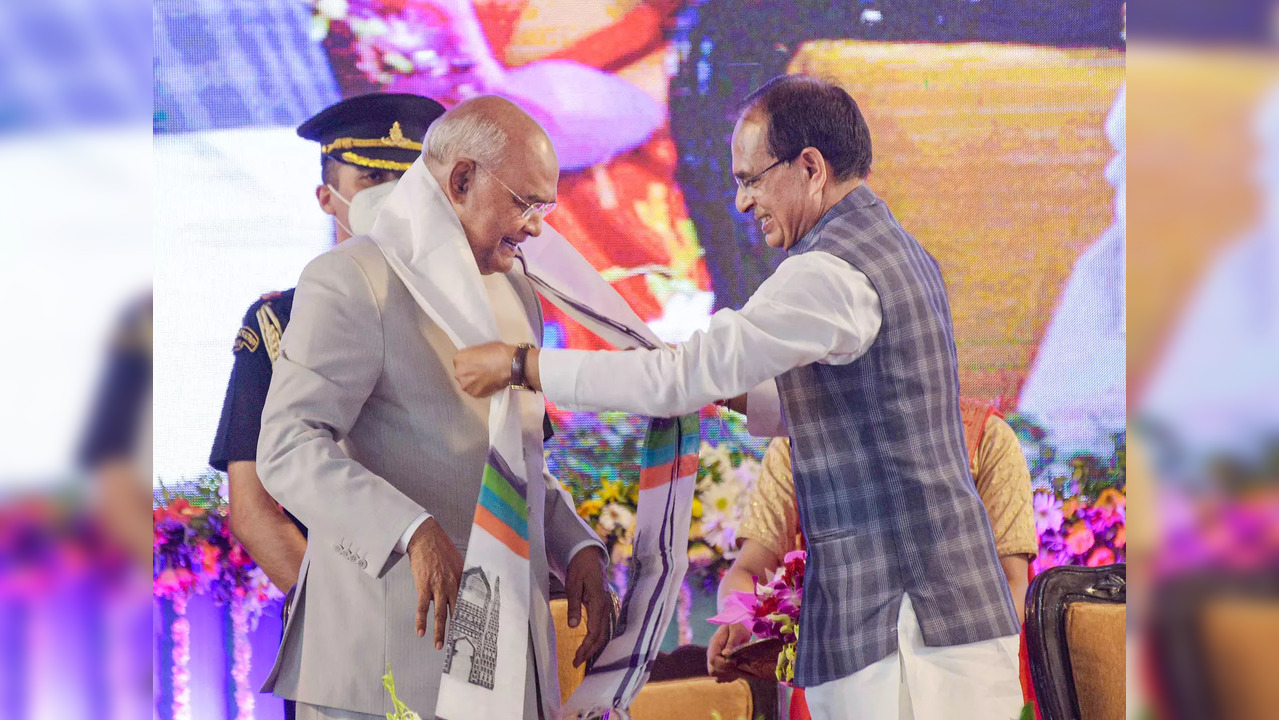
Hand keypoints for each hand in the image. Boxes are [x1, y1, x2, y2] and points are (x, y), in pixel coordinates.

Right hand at [405, 517, 463, 648]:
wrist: (426, 539)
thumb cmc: (442, 549)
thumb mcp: (458, 562)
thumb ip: (462, 577)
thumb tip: (468, 588)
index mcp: (462, 580)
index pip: (469, 602)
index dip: (472, 617)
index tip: (475, 630)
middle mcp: (452, 585)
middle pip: (457, 611)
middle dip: (459, 629)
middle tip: (461, 643)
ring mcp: (438, 587)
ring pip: (440, 613)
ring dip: (440, 631)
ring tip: (440, 646)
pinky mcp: (424, 587)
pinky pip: (422, 607)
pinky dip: (421, 621)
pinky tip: (420, 632)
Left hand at [453, 342, 515, 397]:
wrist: (510, 364)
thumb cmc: (498, 353)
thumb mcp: (482, 347)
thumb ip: (474, 356)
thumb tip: (475, 360)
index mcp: (459, 359)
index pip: (460, 362)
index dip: (469, 362)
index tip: (476, 363)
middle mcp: (459, 373)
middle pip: (463, 374)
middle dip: (471, 373)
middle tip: (482, 371)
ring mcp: (467, 385)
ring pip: (469, 384)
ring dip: (475, 382)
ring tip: (487, 378)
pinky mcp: (476, 394)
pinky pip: (476, 392)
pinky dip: (482, 389)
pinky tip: (489, 383)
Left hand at [565, 546, 611, 666]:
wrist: (589, 556)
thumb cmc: (580, 568)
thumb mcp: (573, 584)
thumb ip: (573, 605)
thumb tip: (573, 626)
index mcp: (598, 602)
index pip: (594, 632)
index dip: (586, 648)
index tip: (576, 659)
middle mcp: (606, 606)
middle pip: (601, 636)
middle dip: (589, 651)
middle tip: (576, 663)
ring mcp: (606, 606)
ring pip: (603, 632)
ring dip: (593, 646)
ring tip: (581, 658)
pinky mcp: (603, 606)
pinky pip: (603, 626)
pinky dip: (597, 638)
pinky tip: (589, 645)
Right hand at [706, 622, 751, 682]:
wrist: (739, 624)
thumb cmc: (738, 626)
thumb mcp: (737, 631)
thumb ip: (731, 642)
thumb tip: (725, 654)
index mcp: (714, 643)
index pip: (713, 660)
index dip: (723, 664)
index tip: (734, 662)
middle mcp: (712, 653)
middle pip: (712, 670)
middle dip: (726, 672)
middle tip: (737, 666)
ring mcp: (716, 659)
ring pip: (716, 675)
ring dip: (728, 675)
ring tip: (738, 669)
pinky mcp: (721, 664)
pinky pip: (721, 676)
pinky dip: (729, 677)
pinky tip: (737, 671)